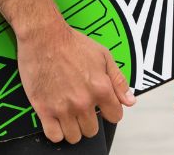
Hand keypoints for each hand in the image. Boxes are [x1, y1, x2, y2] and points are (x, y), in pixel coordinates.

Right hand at [16, 21, 136, 143]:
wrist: (44, 36)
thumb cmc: (72, 43)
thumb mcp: (103, 55)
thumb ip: (118, 80)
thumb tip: (130, 101)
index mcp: (101, 88)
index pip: (115, 117)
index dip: (109, 112)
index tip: (101, 107)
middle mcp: (83, 101)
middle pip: (92, 130)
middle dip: (89, 121)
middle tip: (81, 108)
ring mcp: (63, 107)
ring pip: (74, 136)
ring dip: (73, 128)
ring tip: (68, 115)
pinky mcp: (43, 109)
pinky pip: (54, 136)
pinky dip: (56, 132)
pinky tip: (56, 120)